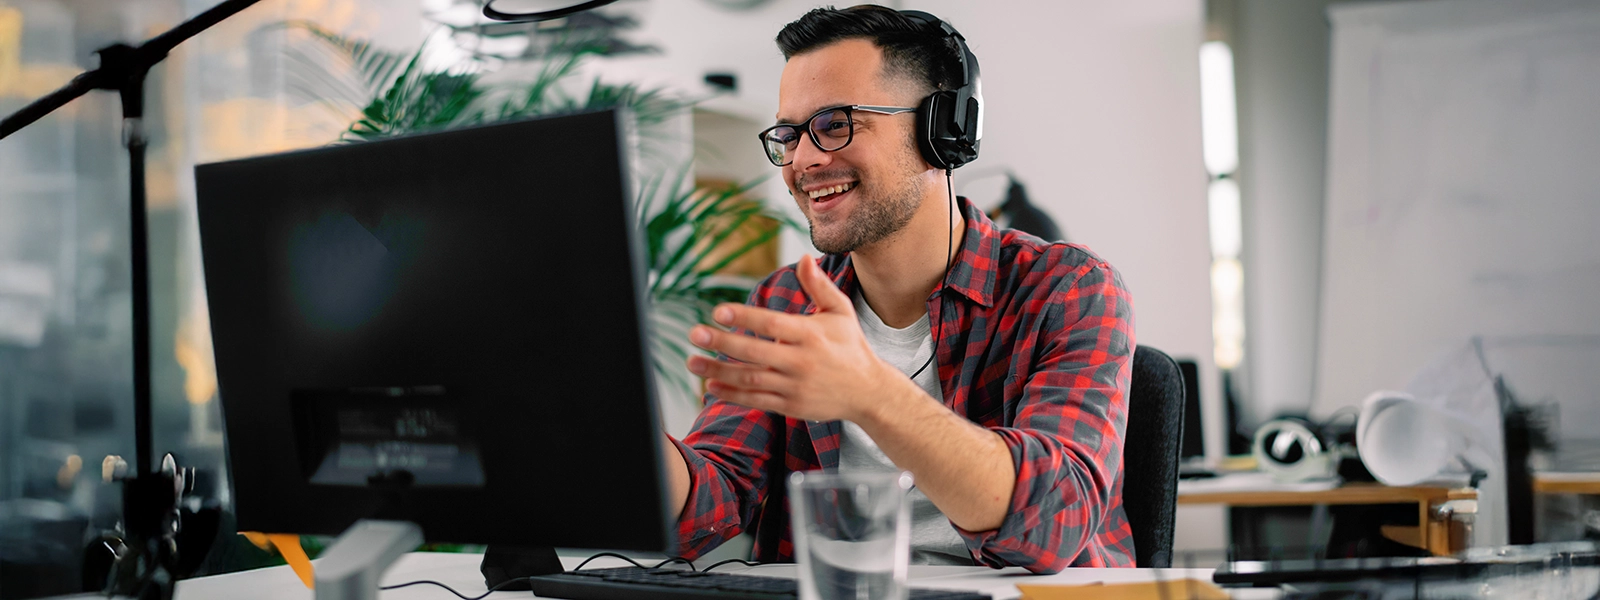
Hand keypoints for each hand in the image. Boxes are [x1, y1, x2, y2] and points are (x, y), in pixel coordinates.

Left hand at [686, 255, 907, 422]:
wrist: (868, 392)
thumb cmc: (850, 346)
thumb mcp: (840, 311)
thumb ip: (819, 286)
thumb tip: (804, 257)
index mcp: (811, 334)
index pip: (772, 324)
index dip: (744, 317)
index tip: (717, 311)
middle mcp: (802, 361)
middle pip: (755, 352)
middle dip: (722, 343)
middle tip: (694, 333)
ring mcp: (795, 386)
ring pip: (751, 379)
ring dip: (719, 371)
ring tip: (692, 361)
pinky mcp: (791, 406)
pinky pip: (757, 401)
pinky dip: (733, 396)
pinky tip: (711, 387)